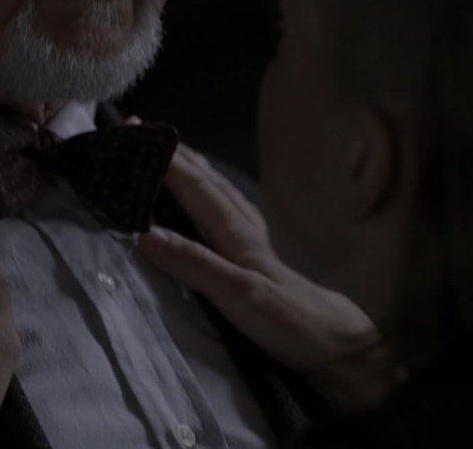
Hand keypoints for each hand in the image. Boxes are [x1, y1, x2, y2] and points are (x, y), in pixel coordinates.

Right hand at [138, 145, 405, 411]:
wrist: (339, 345)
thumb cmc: (291, 322)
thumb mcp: (239, 296)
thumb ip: (195, 264)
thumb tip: (146, 236)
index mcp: (236, 234)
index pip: (193, 187)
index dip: (163, 160)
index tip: (133, 134)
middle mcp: (245, 229)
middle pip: (205, 180)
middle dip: (173, 153)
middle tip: (141, 128)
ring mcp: (255, 240)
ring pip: (219, 189)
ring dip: (192, 166)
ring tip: (171, 150)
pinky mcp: (260, 255)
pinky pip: (227, 207)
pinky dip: (210, 190)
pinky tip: (211, 194)